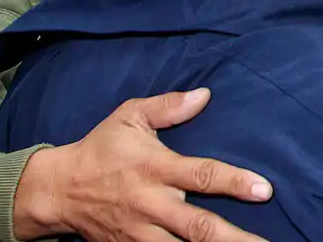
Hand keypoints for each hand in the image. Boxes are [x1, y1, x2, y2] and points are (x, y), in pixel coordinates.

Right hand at [12, 88, 271, 241]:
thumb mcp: (130, 117)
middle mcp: (152, 205)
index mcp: (156, 169)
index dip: (235, 183)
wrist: (57, 191)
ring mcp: (141, 233)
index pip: (203, 176)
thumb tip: (204, 94)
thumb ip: (168, 106)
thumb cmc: (100, 148)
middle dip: (234, 237)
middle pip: (199, 227)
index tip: (265, 190)